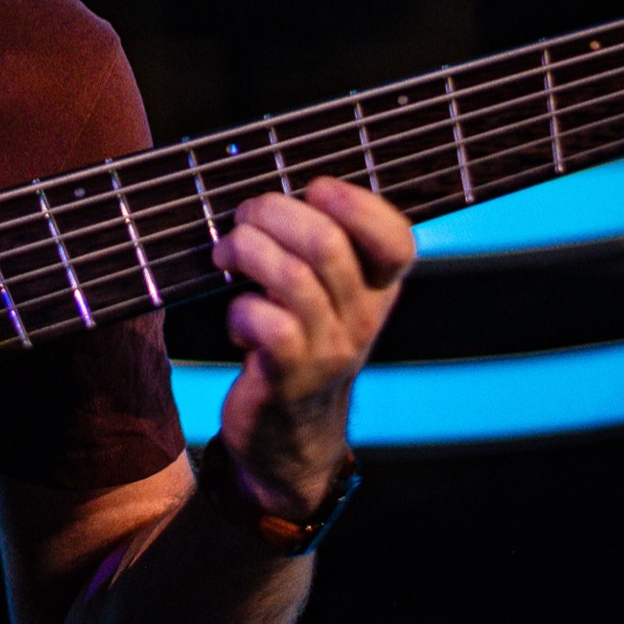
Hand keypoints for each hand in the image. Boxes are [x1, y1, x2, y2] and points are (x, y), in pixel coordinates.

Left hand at [209, 177, 414, 518]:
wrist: (291, 438)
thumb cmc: (298, 342)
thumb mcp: (327, 297)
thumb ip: (319, 245)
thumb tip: (275, 185)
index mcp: (379, 289)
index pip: (397, 239)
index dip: (357, 203)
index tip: (315, 189)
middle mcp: (364, 318)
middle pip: (327, 243)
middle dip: (272, 213)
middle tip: (244, 217)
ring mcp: (329, 349)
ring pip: (291, 276)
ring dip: (246, 251)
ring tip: (226, 253)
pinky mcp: (289, 376)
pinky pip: (265, 323)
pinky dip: (239, 309)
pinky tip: (236, 318)